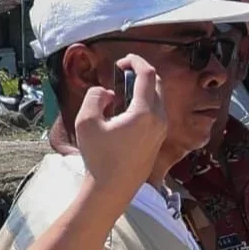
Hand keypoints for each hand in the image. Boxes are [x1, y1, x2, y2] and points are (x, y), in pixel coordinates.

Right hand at [69, 56, 170, 189]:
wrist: (113, 188)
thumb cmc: (99, 157)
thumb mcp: (86, 122)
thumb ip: (94, 97)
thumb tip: (108, 92)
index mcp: (146, 112)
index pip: (148, 75)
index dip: (136, 62)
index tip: (122, 60)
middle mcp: (160, 119)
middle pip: (157, 84)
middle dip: (141, 73)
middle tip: (121, 73)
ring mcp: (162, 130)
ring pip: (158, 99)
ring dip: (142, 89)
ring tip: (118, 94)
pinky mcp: (158, 140)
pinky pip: (155, 113)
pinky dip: (143, 103)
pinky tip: (123, 111)